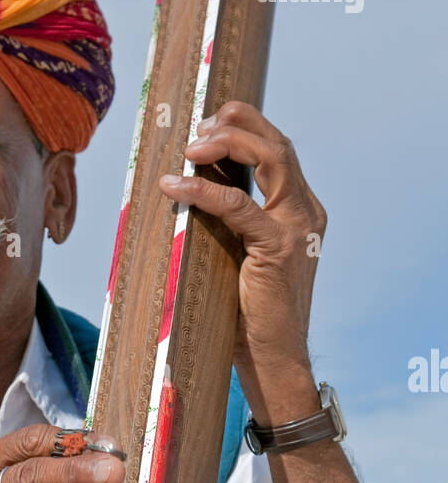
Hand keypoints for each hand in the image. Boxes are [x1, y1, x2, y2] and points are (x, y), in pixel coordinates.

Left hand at [160, 100, 326, 420]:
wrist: (274, 360)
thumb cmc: (250, 315)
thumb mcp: (239, 256)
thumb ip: (231, 223)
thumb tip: (191, 190)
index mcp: (302, 212)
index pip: (279, 152)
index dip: (245, 127)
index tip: (209, 123)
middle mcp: (307, 213)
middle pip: (279, 144)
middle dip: (238, 123)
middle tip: (198, 125)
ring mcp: (298, 228)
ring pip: (272, 158)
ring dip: (227, 143)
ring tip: (189, 147)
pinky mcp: (279, 248)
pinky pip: (238, 205)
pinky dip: (204, 190)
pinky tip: (175, 186)